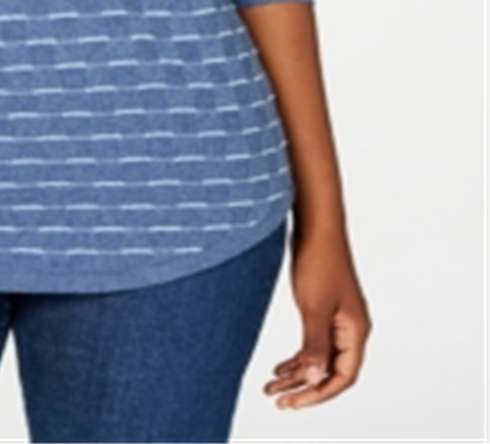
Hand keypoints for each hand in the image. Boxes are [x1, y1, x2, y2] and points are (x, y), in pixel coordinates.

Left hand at [265, 231, 371, 409]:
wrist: (316, 224)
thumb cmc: (318, 259)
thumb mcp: (313, 306)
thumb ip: (314, 345)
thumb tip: (312, 380)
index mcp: (356, 330)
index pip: (342, 377)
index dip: (318, 393)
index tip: (292, 403)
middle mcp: (351, 328)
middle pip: (330, 371)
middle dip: (304, 388)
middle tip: (277, 400)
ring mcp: (338, 318)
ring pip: (319, 357)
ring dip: (297, 374)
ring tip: (271, 385)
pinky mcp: (324, 307)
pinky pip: (314, 342)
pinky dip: (298, 356)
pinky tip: (280, 366)